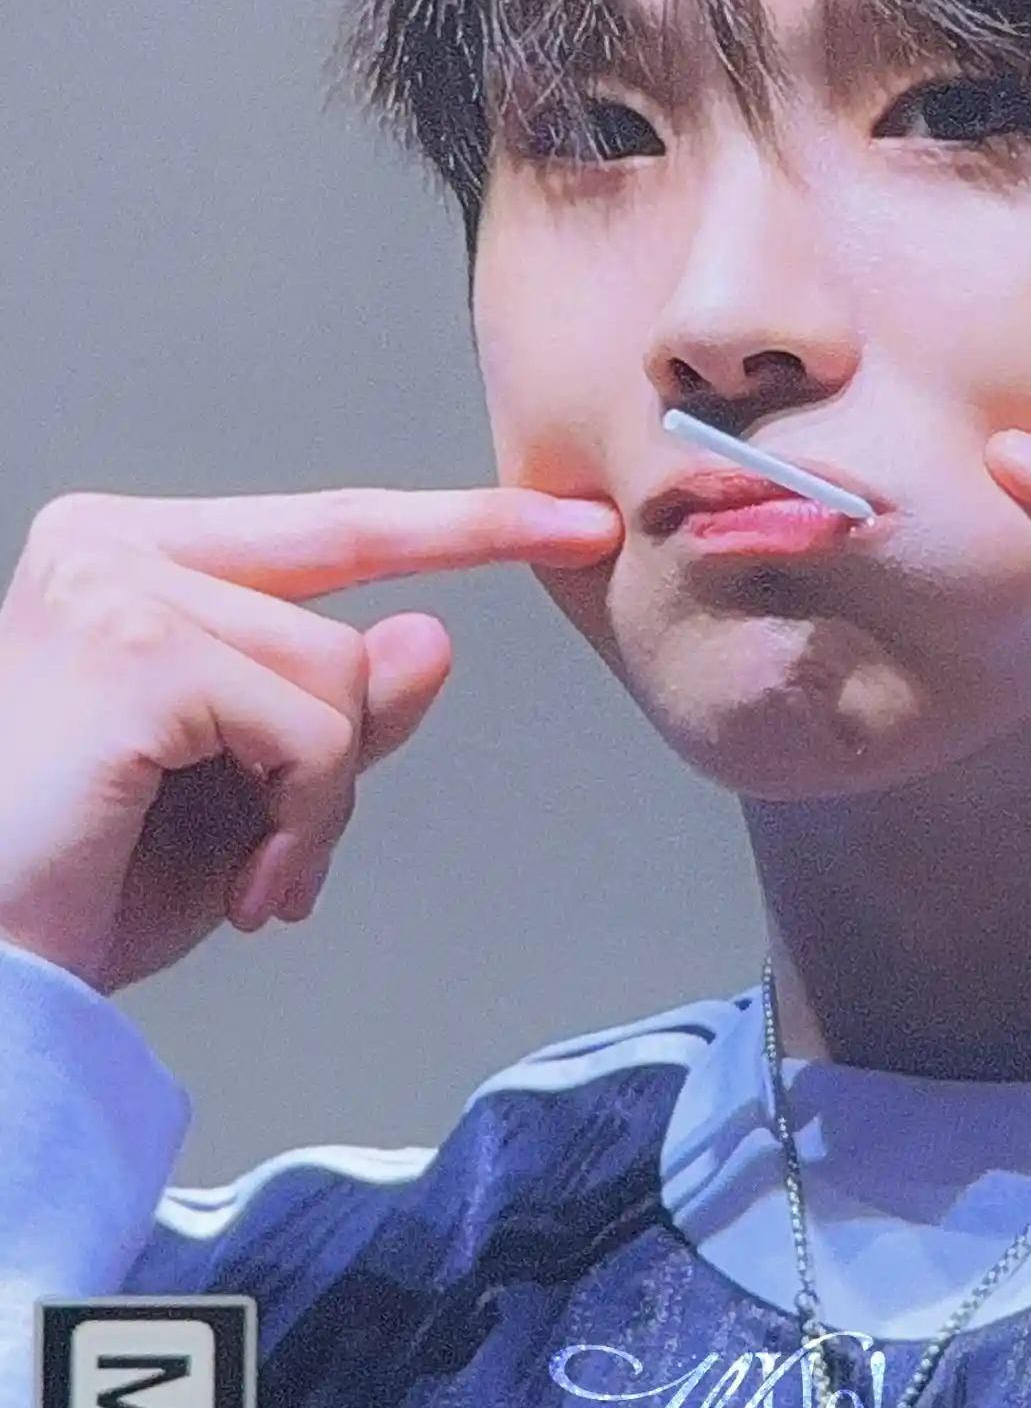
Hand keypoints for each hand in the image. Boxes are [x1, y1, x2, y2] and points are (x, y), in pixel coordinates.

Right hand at [0, 486, 621, 991]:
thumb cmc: (79, 887)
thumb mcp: (242, 795)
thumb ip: (335, 714)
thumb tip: (432, 635)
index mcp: (128, 557)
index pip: (330, 527)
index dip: (464, 527)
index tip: (574, 520)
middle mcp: (112, 546)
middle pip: (339, 626)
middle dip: (348, 752)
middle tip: (286, 861)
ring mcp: (120, 588)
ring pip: (339, 678)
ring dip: (321, 806)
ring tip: (251, 878)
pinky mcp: (139, 651)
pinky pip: (315, 730)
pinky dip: (303, 824)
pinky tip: (243, 886)